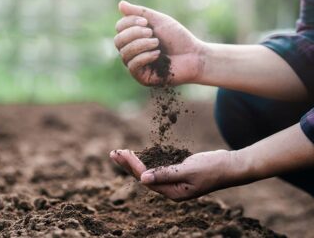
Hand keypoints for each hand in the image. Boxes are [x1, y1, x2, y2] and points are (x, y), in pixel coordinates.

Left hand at [110, 149, 240, 201]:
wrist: (232, 165)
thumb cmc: (213, 168)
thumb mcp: (189, 170)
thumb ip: (166, 174)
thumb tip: (142, 179)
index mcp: (173, 192)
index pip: (146, 179)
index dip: (132, 166)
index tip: (121, 153)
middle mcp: (171, 189)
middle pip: (144, 177)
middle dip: (128, 165)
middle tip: (113, 153)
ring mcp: (174, 182)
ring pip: (149, 172)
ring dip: (135, 162)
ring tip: (120, 154)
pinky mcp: (178, 173)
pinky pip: (158, 167)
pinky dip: (147, 160)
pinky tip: (139, 155)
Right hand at [114, 1, 205, 85]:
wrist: (194, 56)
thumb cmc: (178, 38)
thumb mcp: (159, 21)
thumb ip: (140, 13)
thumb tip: (120, 4)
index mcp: (134, 37)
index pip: (119, 28)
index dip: (129, 23)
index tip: (146, 22)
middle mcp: (132, 51)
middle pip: (118, 41)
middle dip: (134, 34)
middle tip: (151, 33)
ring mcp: (136, 65)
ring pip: (124, 53)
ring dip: (141, 45)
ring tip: (157, 43)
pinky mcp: (141, 77)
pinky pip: (133, 66)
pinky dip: (144, 57)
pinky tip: (158, 54)